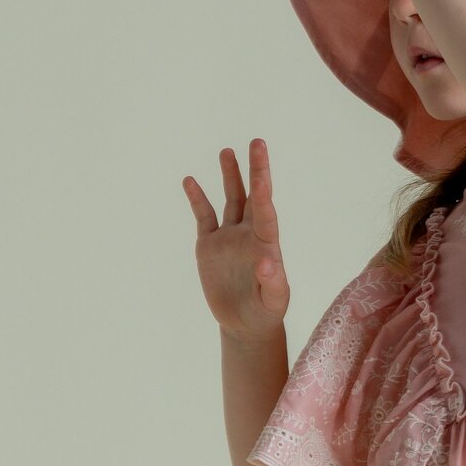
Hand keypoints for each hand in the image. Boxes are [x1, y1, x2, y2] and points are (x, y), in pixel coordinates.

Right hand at [182, 138, 289, 344]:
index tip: (261, 175)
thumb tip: (268, 262)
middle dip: (254, 170)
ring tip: (227, 152)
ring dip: (230, 176)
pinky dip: (197, 198)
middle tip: (257, 142)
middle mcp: (249, 234)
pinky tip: (191, 180)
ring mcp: (229, 237)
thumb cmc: (265, 312)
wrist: (245, 323)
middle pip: (252, 196)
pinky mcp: (209, 245)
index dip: (263, 193)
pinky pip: (203, 216)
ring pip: (230, 200)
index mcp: (267, 244)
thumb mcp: (274, 301)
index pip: (266, 213)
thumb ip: (273, 283)